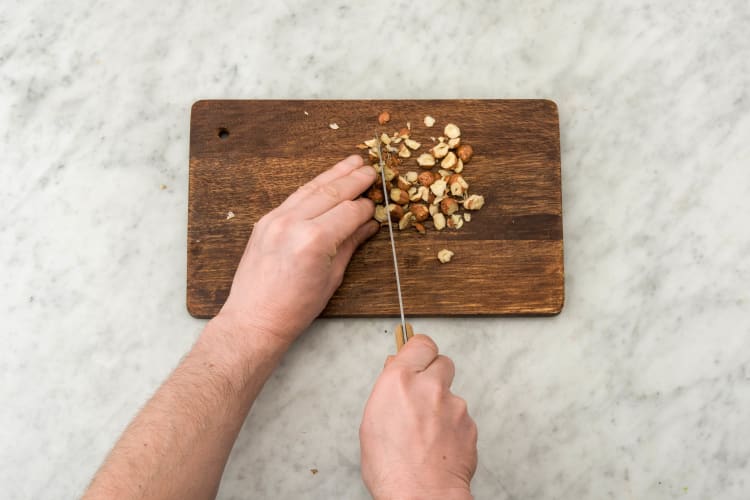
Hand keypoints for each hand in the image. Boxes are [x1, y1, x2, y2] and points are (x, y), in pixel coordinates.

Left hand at [217, 155, 378, 347]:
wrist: (254, 318)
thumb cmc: (294, 307)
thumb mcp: (332, 277)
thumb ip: (350, 244)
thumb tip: (368, 225)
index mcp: (314, 240)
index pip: (349, 212)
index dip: (366, 207)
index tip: (376, 204)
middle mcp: (293, 224)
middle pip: (331, 192)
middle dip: (354, 179)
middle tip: (371, 168)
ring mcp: (275, 219)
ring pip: (311, 188)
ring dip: (333, 174)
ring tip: (351, 162)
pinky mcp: (265, 221)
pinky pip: (294, 197)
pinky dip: (312, 187)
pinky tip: (325, 180)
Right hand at [360, 335, 477, 499]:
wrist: (421, 496)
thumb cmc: (391, 467)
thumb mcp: (371, 421)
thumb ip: (388, 390)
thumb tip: (395, 375)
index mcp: (400, 380)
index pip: (420, 343)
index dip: (419, 352)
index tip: (417, 359)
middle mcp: (430, 386)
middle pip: (442, 361)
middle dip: (434, 374)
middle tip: (423, 395)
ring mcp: (454, 404)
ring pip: (452, 393)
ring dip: (443, 405)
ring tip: (427, 432)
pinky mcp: (470, 424)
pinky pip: (461, 417)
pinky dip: (453, 426)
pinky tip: (439, 444)